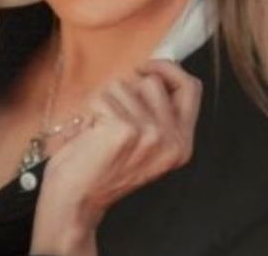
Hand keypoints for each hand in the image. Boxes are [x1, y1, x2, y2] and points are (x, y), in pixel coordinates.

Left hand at [30, 59, 202, 251]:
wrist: (76, 200)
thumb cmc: (100, 167)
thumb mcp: (141, 141)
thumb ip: (155, 110)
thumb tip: (151, 69)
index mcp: (182, 143)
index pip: (191, 88)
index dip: (169, 69)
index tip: (146, 68)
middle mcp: (173, 140)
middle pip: (153, 82)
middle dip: (126, 91)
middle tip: (111, 117)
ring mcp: (152, 134)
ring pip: (124, 85)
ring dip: (105, 101)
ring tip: (99, 129)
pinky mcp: (125, 129)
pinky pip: (102, 95)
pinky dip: (90, 109)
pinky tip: (90, 133)